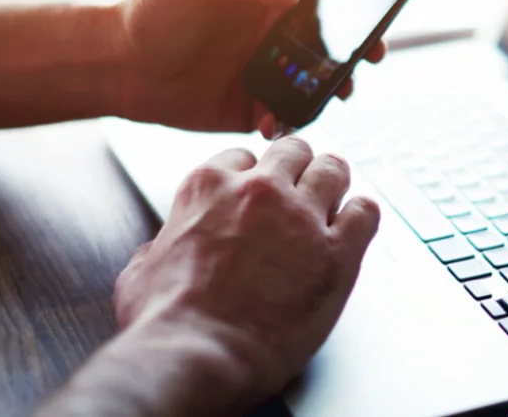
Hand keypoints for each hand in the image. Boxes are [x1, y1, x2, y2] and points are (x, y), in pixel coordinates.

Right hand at [110, 137, 380, 411]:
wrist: (197, 355)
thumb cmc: (167, 322)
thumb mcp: (142, 270)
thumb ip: (159, 247)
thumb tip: (160, 251)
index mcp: (209, 187)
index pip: (243, 157)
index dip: (253, 176)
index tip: (257, 193)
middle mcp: (259, 191)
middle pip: (294, 151)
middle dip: (298, 168)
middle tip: (300, 189)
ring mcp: (302, 217)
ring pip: (334, 169)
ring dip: (333, 183)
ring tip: (334, 199)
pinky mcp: (338, 251)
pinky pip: (366, 212)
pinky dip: (361, 216)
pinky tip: (354, 228)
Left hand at [114, 0, 384, 136]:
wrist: (118, 64)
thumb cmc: (154, 3)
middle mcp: (282, 28)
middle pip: (343, 33)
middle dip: (366, 43)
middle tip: (371, 55)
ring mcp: (274, 69)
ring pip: (327, 79)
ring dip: (339, 86)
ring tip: (335, 91)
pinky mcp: (258, 106)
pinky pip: (293, 115)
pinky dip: (296, 119)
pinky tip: (275, 117)